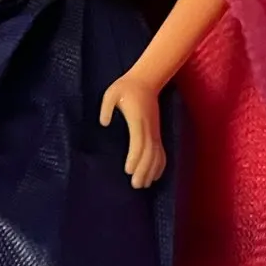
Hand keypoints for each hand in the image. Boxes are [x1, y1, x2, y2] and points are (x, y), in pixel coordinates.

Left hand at [99, 74, 166, 188]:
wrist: (146, 80)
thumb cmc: (126, 87)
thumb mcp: (111, 93)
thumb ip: (106, 107)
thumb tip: (104, 122)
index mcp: (138, 120)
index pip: (138, 142)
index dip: (134, 157)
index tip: (128, 170)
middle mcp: (149, 128)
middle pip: (149, 153)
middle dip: (143, 170)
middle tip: (136, 185)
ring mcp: (155, 131)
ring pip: (156, 155)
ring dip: (151, 171)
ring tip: (144, 185)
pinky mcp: (156, 133)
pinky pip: (161, 151)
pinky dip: (160, 165)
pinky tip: (156, 176)